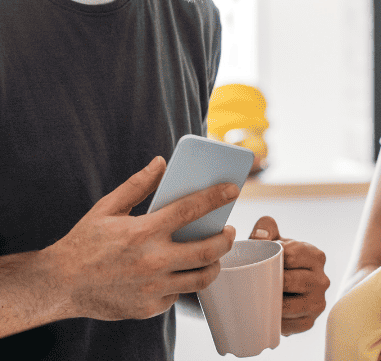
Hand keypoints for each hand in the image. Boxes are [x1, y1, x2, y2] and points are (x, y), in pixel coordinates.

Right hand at [46, 156, 237, 320]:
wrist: (58, 286)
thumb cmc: (83, 244)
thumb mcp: (106, 208)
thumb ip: (137, 185)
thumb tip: (161, 163)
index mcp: (143, 232)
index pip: (191, 209)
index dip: (217, 197)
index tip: (233, 189)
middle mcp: (151, 262)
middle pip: (208, 250)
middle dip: (226, 238)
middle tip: (228, 230)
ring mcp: (151, 288)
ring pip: (201, 278)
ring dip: (214, 264)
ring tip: (213, 253)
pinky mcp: (148, 308)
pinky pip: (178, 295)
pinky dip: (182, 282)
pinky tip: (179, 272)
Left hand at [250, 216, 330, 334]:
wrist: (280, 287)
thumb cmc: (276, 261)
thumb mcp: (273, 241)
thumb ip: (265, 228)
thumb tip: (261, 235)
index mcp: (316, 256)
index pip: (291, 255)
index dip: (271, 258)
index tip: (257, 260)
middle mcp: (322, 279)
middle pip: (290, 281)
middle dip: (269, 282)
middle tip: (251, 282)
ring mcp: (318, 302)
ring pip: (291, 306)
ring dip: (272, 304)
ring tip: (257, 299)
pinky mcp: (310, 322)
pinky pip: (292, 325)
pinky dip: (277, 323)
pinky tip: (267, 317)